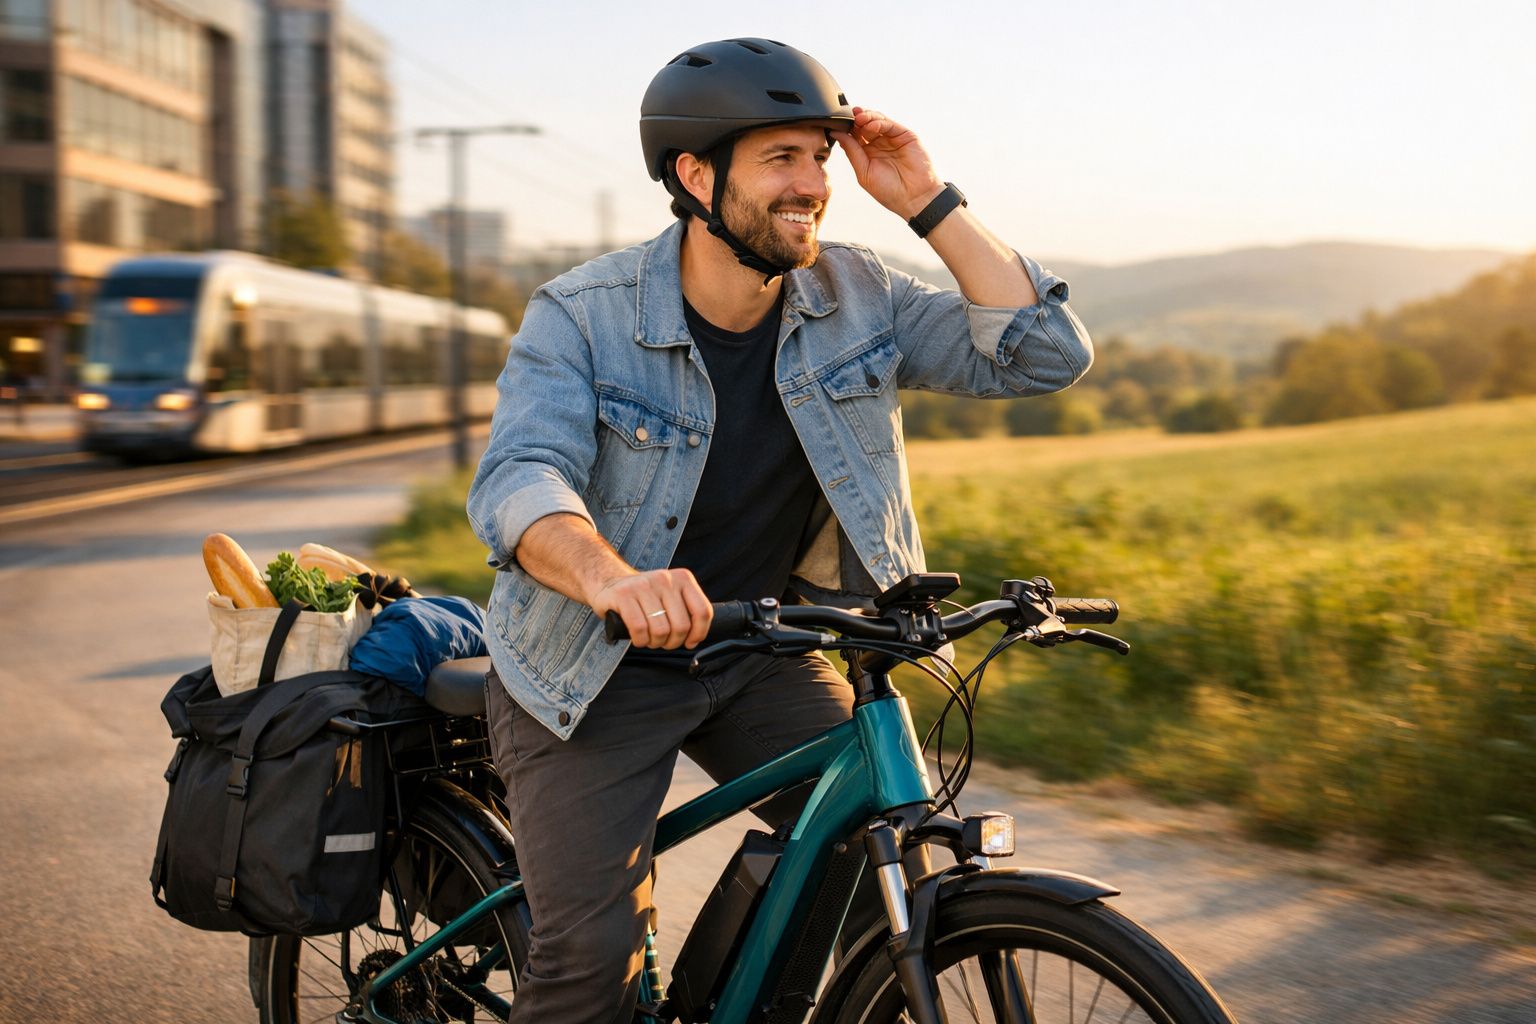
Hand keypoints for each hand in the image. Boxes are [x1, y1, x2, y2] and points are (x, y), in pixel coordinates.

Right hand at [589, 568, 712, 649]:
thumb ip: (686, 611)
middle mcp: (665, 579)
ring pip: (660, 630)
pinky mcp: (623, 594)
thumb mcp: (671, 596)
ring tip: (649, 639)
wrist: (610, 581)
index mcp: (683, 578)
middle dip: (672, 642)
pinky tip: (638, 638)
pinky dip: (640, 640)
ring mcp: (643, 585)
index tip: (690, 642)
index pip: (702, 611)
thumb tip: (695, 638)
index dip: (699, 633)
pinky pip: (639, 629)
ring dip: (655, 643)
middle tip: (663, 642)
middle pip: (681, 625)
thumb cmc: (645, 597)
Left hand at [831, 107, 945, 219]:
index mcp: (867, 153)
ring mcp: (892, 138)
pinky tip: (870, 126)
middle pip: (864, 125)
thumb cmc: (889, 191)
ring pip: (876, 121)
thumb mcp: (864, 172)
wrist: (913, 198)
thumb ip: (852, 151)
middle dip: (855, 119)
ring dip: (866, 117)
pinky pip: (889, 124)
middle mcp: (879, 144)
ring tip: (858, 118)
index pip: (854, 136)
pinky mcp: (905, 135)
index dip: (846, 129)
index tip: (836, 123)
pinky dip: (879, 122)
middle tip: (847, 117)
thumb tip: (836, 134)